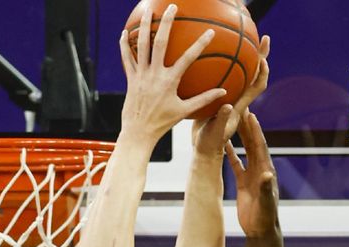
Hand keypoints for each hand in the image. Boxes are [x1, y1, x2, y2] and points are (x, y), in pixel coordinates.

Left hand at [119, 4, 226, 145]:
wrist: (139, 132)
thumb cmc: (163, 123)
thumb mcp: (184, 111)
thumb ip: (203, 99)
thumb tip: (223, 92)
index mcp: (169, 82)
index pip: (188, 58)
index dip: (200, 44)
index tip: (210, 32)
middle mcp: (154, 75)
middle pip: (160, 42)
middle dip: (167, 23)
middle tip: (172, 7)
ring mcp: (141, 75)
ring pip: (141, 45)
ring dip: (144, 26)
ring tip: (148, 11)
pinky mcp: (130, 78)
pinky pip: (126, 57)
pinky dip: (125, 44)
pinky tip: (125, 32)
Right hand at [192, 36, 270, 155]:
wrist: (204, 148)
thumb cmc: (210, 143)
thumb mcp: (216, 132)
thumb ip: (221, 120)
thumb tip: (227, 105)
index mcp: (240, 106)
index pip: (257, 87)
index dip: (262, 74)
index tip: (263, 60)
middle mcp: (237, 98)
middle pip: (253, 73)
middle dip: (260, 56)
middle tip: (264, 37)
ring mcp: (228, 97)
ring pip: (240, 72)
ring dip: (245, 55)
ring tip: (245, 37)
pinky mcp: (218, 97)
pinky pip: (223, 76)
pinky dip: (224, 63)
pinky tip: (214, 53)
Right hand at [225, 112, 278, 236]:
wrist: (260, 230)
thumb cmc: (264, 218)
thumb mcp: (264, 203)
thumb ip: (265, 188)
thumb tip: (267, 174)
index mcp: (265, 170)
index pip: (259, 146)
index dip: (255, 130)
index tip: (250, 114)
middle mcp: (260, 169)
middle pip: (252, 143)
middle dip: (247, 126)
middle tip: (240, 109)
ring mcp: (251, 175)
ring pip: (244, 150)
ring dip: (239, 135)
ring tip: (231, 120)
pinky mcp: (243, 182)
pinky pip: (236, 163)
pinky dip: (231, 153)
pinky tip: (224, 143)